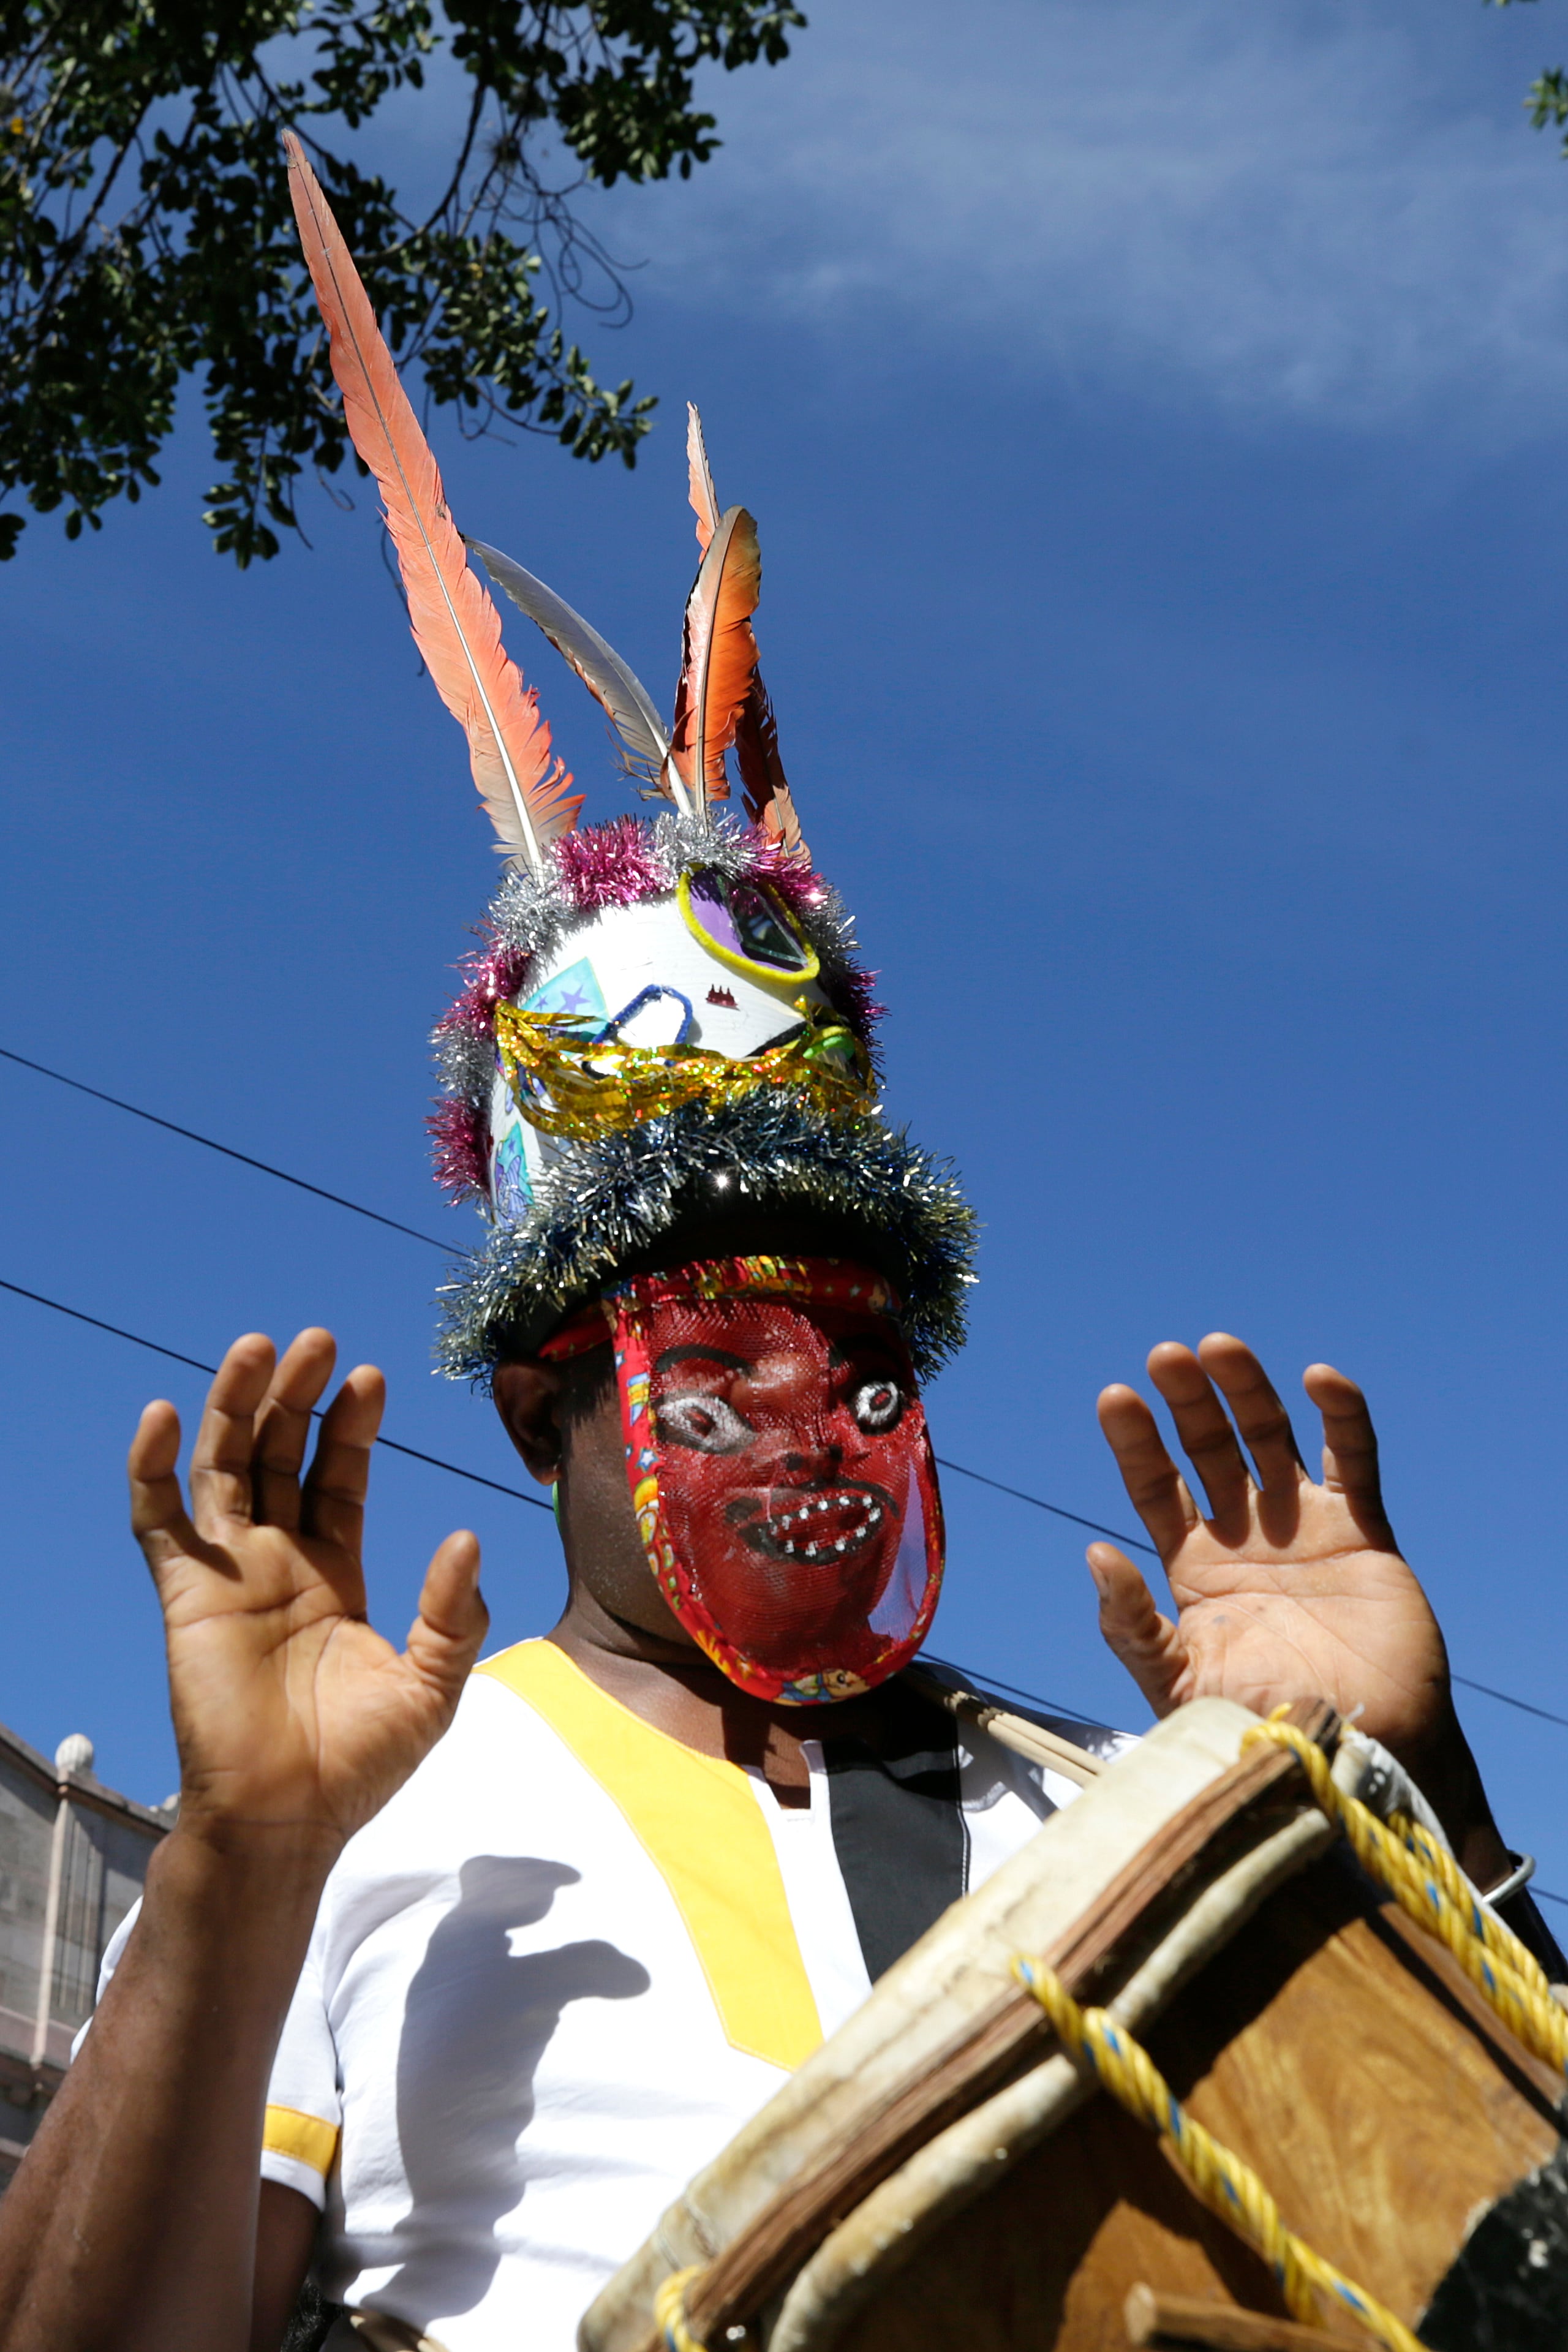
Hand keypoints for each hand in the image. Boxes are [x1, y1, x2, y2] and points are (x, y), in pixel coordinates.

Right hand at [129, 1328, 487, 1853]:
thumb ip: (451, 1615)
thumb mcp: (431, 1687)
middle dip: (297, 1397)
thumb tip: (468, 1537)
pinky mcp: (186, 1596)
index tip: (369, 1377)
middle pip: (282, 1455)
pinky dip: (151, 1467)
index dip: (351, 1427)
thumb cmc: (359, 1765)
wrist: (288, 1822)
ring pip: (224, 1468)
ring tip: (259, 1347)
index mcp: (336, 1572)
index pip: (339, 1476)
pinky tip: (159, 1414)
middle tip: (317, 1341)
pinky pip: (159, 1522)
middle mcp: (280, 1561)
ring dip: (236, 1406)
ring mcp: (229, 1574)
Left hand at [1089, 1334, 1460, 1780]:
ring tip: (1219, 1346)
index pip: (1156, 1486)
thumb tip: (1094, 1552)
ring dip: (1247, 1390)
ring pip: (1272, 1438)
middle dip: (1187, 1402)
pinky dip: (1342, 1416)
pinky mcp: (1363, 1533)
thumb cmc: (1260, 1731)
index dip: (1137, 1442)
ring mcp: (1305, 1529)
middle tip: (1165, 1356)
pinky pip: (1353, 1461)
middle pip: (1209, 1448)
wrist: (1354, 1756)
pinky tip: (1318, 1378)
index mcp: (1193, 1568)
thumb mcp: (1176, 1684)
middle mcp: (1245, 1538)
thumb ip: (1133, 1626)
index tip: (1115, 1397)